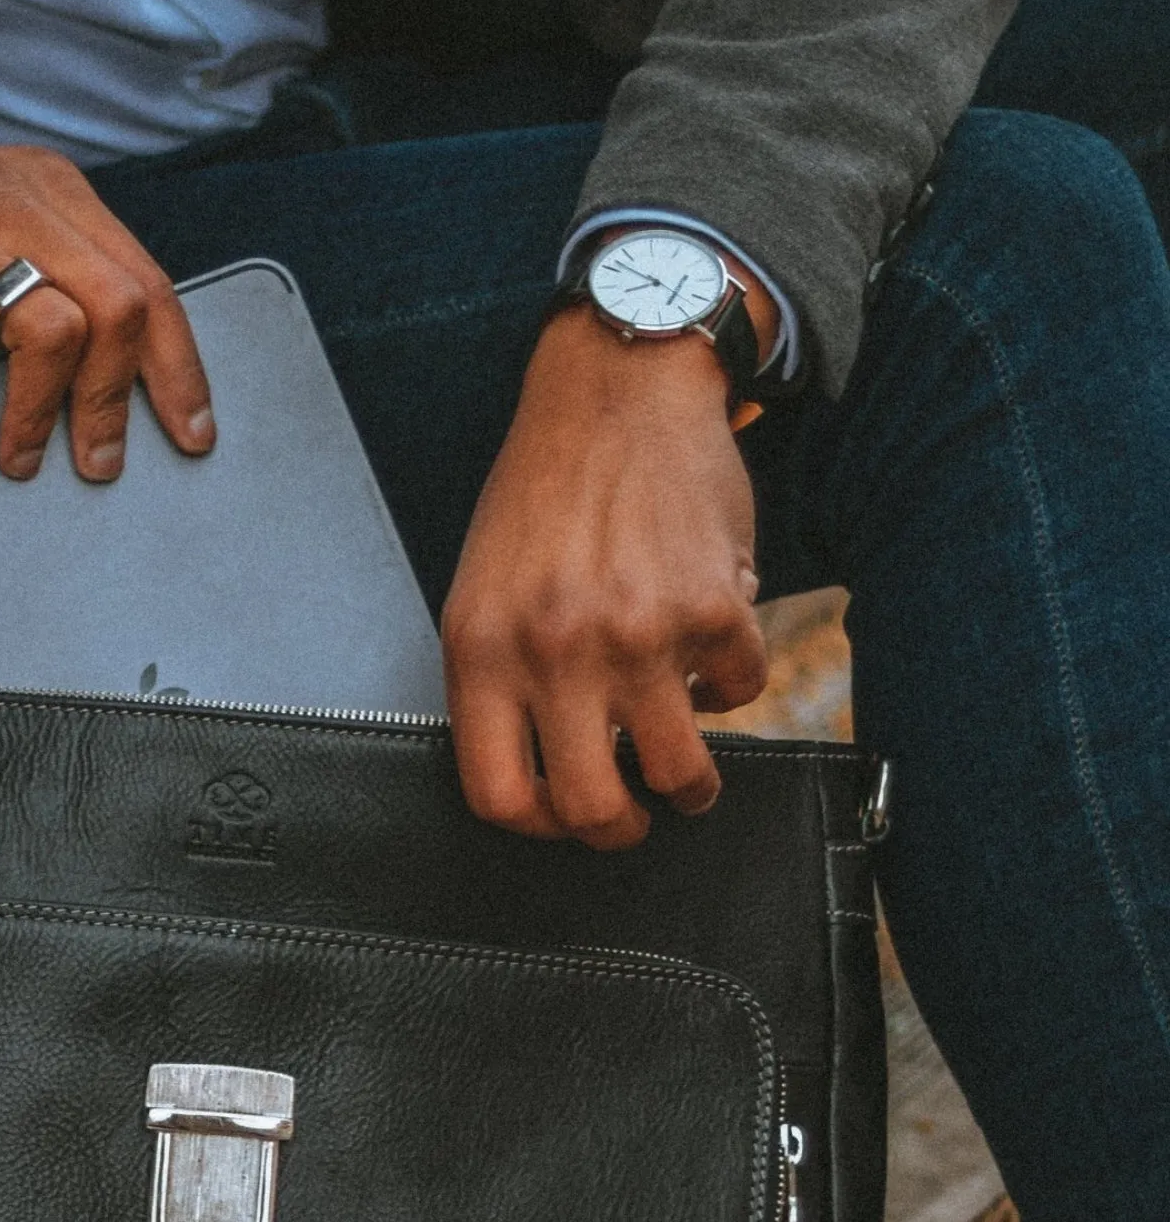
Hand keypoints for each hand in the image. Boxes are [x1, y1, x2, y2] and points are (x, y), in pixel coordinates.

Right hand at [0, 92, 213, 482]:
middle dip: (123, 398)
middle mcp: (5, 205)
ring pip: (56, 336)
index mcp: (45, 188)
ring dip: (48, 416)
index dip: (179, 366)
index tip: (191, 427)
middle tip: (103, 456)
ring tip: (24, 452)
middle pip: (119, 304)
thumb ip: (62, 273)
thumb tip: (136, 370)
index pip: (147, 278)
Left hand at [441, 302, 771, 848]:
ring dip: (691, 788)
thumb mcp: (483, 587)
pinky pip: (738, 690)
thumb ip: (499, 676)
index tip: (557, 820)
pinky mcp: (714, 607)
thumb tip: (530, 769)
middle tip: (634, 819)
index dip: (534, 827)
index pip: (497, 793)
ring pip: (678, 772)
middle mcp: (556, 650)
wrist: (616, 389)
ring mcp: (638, 633)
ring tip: (690, 779)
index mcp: (483, 650)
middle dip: (618, 831)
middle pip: (590, 805)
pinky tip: (712, 662)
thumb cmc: (543, 489)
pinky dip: (732, 688)